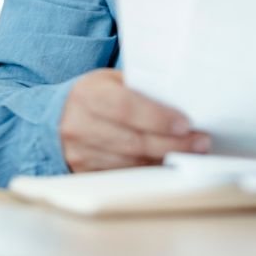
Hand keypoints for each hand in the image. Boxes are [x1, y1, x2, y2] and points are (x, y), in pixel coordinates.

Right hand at [59, 68, 210, 171]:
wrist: (55, 118)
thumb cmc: (93, 95)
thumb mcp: (109, 81)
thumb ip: (137, 87)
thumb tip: (179, 100)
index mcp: (88, 95)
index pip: (126, 108)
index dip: (157, 118)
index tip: (186, 123)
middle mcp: (80, 125)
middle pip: (133, 141)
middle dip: (172, 144)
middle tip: (200, 142)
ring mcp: (80, 153)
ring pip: (131, 162)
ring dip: (165, 159)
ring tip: (192, 152)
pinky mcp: (85, 173)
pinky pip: (123, 175)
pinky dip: (149, 170)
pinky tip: (168, 163)